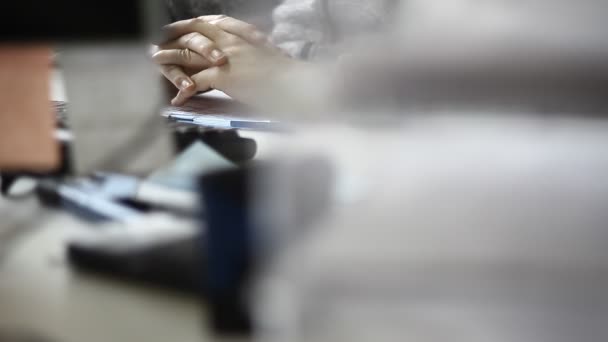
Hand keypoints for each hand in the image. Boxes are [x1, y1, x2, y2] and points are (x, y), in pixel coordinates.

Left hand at [157, 16, 299, 105]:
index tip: (179, 27)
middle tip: (158, 40)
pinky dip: (185, 91)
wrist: (296, 83)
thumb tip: (249, 57)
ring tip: (156, 61)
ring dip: (169, 58)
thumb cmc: (288, 75)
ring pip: (188, 55)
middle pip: (193, 35)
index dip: (191, 25)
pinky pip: (196, 83)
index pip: (210, 24)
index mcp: (242, 36)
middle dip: (173, 37)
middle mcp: (231, 42)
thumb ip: (252, 53)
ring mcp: (225, 58)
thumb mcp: (268, 57)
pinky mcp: (224, 76)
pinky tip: (177, 98)